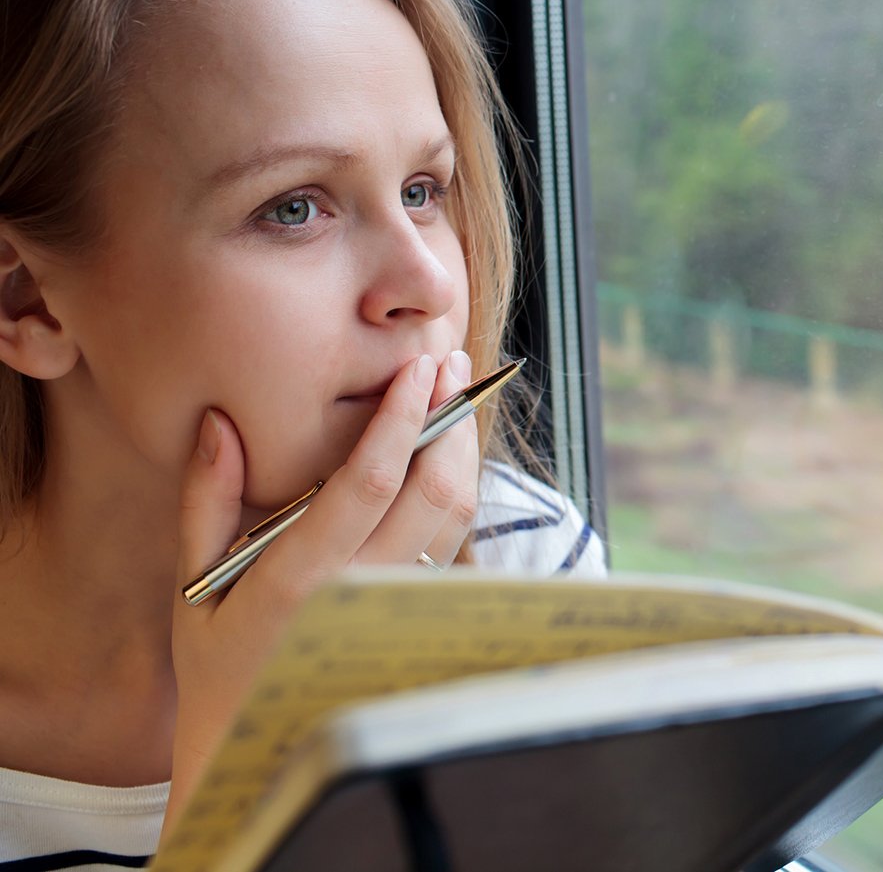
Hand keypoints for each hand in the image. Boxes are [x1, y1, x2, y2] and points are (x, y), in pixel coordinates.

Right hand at [164, 351, 477, 834]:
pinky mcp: (418, 615)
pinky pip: (454, 541)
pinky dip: (459, 487)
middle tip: (450, 362)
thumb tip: (220, 421)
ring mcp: (398, 608)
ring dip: (464, 449)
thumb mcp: (194, 581)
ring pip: (456, 516)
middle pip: (434, 491)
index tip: (419, 367)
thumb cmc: (218, 659)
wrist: (256, 744)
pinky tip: (448, 451)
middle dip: (450, 418)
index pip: (370, 482)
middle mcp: (361, 592)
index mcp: (298, 578)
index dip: (402, 418)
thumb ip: (205, 500)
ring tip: (456, 395)